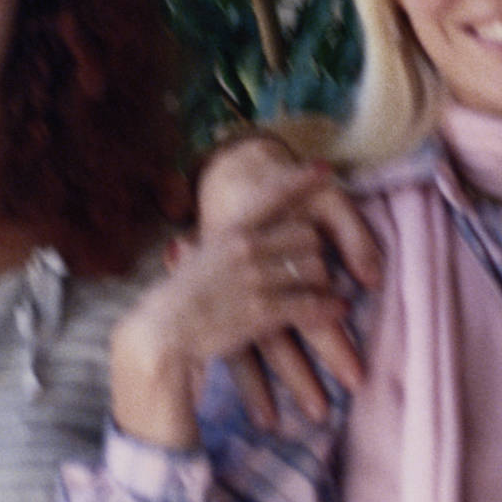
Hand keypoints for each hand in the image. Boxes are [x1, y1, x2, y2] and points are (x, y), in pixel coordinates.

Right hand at [111, 202, 354, 449]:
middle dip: (315, 250)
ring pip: (313, 268)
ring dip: (324, 281)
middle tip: (315, 263)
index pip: (273, 195)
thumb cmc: (180, 296)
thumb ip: (216, 244)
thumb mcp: (197, 257)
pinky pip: (309, 304)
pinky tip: (337, 309)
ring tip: (326, 289)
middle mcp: (246, 248)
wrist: (164, 332)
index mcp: (231, 230)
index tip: (325, 169)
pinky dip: (328, 308)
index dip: (302, 180)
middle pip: (306, 235)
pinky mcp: (263, 311)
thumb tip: (217, 236)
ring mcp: (256, 279)